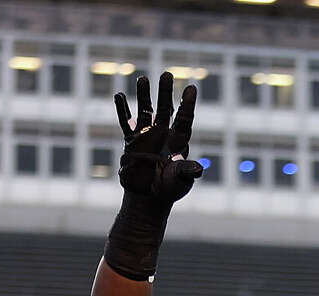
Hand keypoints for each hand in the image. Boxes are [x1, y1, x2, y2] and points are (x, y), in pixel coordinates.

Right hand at [115, 71, 202, 206]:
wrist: (149, 198)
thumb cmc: (169, 190)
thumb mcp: (180, 180)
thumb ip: (187, 171)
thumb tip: (199, 169)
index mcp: (178, 141)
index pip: (185, 118)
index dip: (188, 103)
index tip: (191, 88)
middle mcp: (164, 135)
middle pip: (166, 109)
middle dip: (166, 92)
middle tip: (167, 74)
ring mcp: (147, 136)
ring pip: (146, 111)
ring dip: (144, 95)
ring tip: (143, 78)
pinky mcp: (132, 142)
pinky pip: (125, 122)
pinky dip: (122, 110)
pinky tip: (119, 95)